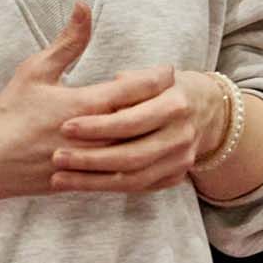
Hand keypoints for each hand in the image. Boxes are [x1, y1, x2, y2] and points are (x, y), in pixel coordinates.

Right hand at [0, 2, 175, 200]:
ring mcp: (93, 163)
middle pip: (145, 121)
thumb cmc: (11, 112)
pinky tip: (161, 157)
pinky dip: (150, 169)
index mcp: (84, 105)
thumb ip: (68, 41)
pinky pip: (130, 178)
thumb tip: (84, 6)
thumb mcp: (36, 70)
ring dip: (159, 136)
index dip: (157, 78)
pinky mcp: (90, 181)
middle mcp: (94, 136)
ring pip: (141, 151)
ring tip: (171, 122)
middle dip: (165, 105)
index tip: (169, 70)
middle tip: (179, 93)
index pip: (135, 90)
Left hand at [49, 68, 227, 193]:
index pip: (131, 120)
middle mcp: (181, 135)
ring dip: (92, 180)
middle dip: (90, 158)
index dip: (98, 126)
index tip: (65, 127)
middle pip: (131, 155)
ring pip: (133, 178)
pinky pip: (138, 187)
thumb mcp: (153, 74)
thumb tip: (113, 80)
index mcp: (175, 103)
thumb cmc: (166, 86)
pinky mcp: (175, 176)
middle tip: (58, 156)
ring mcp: (181, 159)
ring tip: (60, 176)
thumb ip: (131, 80)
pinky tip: (79, 184)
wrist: (205, 108)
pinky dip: (107, 187)